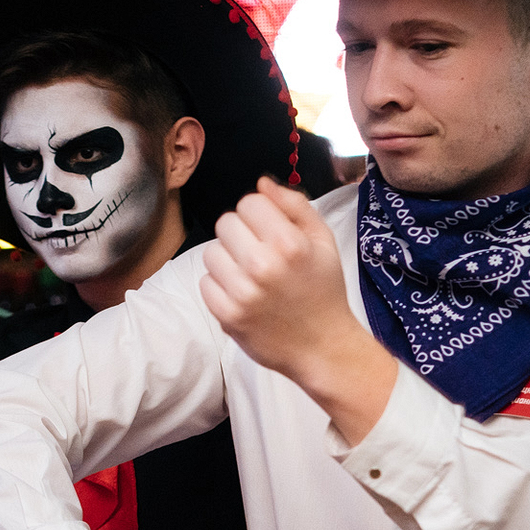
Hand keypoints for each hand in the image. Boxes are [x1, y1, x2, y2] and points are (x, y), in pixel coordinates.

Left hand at [202, 176, 369, 381]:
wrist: (323, 346)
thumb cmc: (324, 290)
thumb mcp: (323, 241)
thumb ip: (294, 205)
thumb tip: (261, 183)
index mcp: (290, 243)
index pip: (249, 203)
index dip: (258, 215)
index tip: (269, 232)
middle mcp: (264, 265)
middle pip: (226, 223)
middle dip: (241, 235)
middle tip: (259, 255)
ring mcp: (243, 293)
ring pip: (211, 252)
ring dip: (228, 261)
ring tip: (251, 276)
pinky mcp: (228, 316)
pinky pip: (206, 283)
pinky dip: (221, 287)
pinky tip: (243, 295)